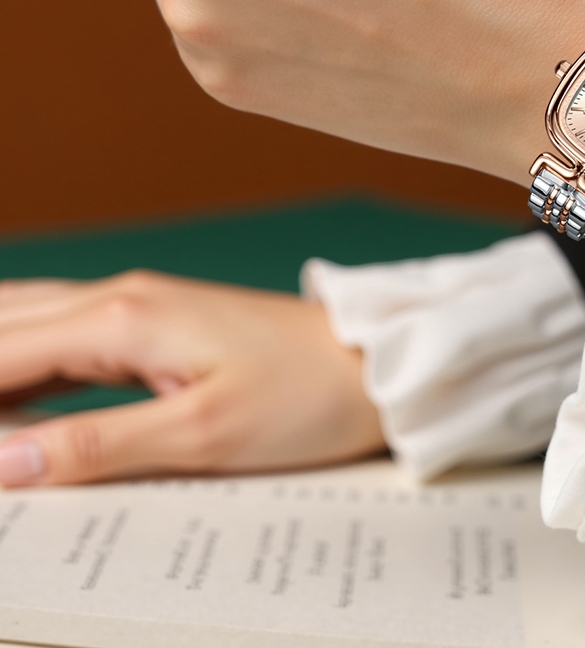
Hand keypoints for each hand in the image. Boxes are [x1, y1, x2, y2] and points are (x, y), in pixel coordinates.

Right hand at [0, 272, 384, 486]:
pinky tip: (19, 401)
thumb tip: (5, 462)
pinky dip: (27, 363)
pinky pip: (68, 332)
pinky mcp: (161, 323)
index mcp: (122, 320)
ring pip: (30, 320)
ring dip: (0, 365)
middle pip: (4, 324)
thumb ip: (97, 445)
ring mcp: (141, 305)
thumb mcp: (202, 435)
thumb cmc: (304, 397)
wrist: (372, 364)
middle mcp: (121, 299)